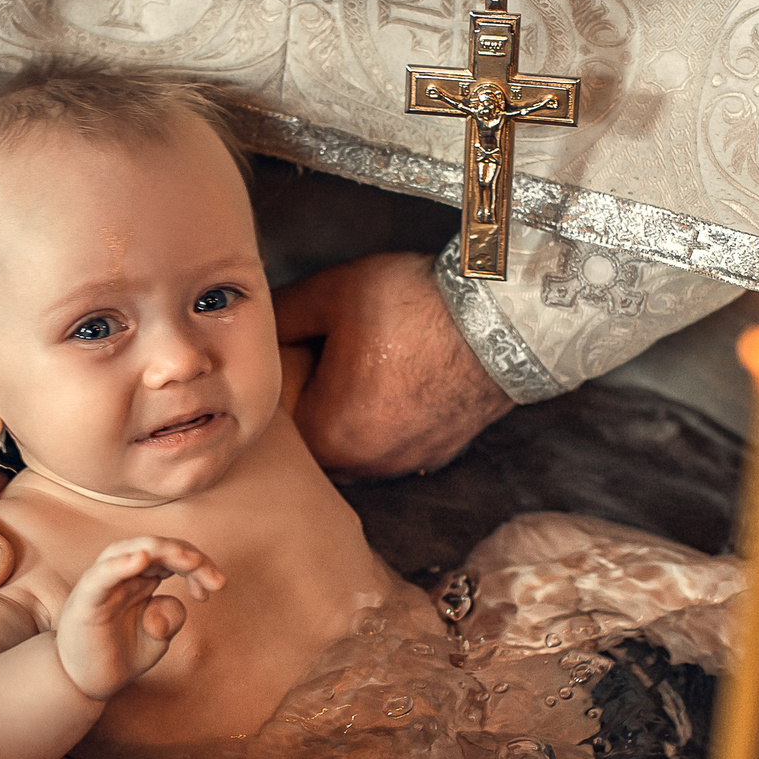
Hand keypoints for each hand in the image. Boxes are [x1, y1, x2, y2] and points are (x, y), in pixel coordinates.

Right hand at [55, 536, 224, 701]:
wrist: (85, 682)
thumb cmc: (119, 654)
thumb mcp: (158, 637)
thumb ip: (171, 617)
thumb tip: (178, 601)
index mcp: (141, 578)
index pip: (173, 556)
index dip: (199, 565)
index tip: (217, 586)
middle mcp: (122, 573)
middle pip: (158, 548)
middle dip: (190, 557)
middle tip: (216, 580)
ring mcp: (103, 583)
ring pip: (130, 550)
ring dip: (162, 550)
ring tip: (189, 560)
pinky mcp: (86, 599)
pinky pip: (102, 575)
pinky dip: (121, 564)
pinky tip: (141, 559)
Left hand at [275, 251, 515, 478]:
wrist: (501, 322)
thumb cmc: (414, 308)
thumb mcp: (332, 293)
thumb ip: (283, 313)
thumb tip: (257, 321)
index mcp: (327, 436)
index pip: (278, 421)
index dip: (280, 383)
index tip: (292, 352)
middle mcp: (364, 464)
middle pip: (315, 440)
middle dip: (312, 404)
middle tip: (321, 358)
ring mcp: (406, 463)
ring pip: (356, 448)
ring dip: (349, 417)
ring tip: (360, 367)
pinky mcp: (439, 454)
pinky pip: (395, 446)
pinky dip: (387, 421)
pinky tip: (396, 383)